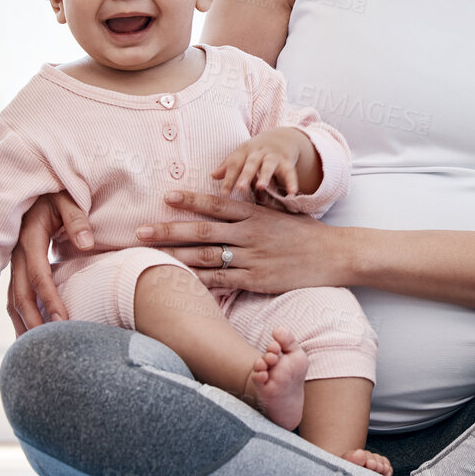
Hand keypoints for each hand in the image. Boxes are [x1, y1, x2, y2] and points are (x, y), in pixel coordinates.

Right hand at [6, 190, 90, 336]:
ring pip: (13, 298)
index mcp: (29, 238)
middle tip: (51, 343)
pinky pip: (15, 294)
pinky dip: (20, 315)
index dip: (50, 299)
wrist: (35, 187)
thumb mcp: (68, 199)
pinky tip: (30, 332)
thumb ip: (77, 220)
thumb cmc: (56, 192)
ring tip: (35, 349)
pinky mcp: (17, 265)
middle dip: (34, 320)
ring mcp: (14, 260)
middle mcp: (17, 253)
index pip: (38, 275)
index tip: (64, 320)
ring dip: (23, 323)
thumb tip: (87, 244)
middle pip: (20, 294)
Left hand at [135, 188, 348, 294]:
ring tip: (150, 255)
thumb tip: (235, 194)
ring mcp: (253, 258)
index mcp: (256, 214)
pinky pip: (222, 280)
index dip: (189, 200)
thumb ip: (256, 207)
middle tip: (139, 231)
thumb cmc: (307, 234)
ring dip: (176, 255)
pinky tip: (179, 280)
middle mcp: (251, 234)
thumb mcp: (282, 213)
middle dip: (168, 231)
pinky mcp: (257, 280)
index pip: (216, 205)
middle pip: (202, 231)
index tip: (165, 197)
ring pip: (207, 256)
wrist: (335, 255)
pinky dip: (199, 280)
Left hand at [213, 127, 312, 200]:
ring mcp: (273, 157)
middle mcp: (258, 153)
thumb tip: (212, 175)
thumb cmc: (255, 153)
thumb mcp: (241, 156)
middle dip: (245, 175)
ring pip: (269, 166)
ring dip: (265, 176)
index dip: (229, 178)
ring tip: (261, 187)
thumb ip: (228, 167)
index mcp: (244, 152)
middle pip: (251, 164)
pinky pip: (290, 172)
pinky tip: (292, 193)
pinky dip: (291, 182)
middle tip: (240, 188)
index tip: (224, 193)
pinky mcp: (287, 162)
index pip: (235, 164)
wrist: (280, 138)